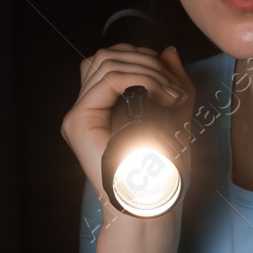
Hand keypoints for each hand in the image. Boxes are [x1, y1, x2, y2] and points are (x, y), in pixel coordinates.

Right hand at [60, 44, 194, 222]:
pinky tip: (164, 98)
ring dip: (148, 71)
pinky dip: (143, 80)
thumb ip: (171, 81)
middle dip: (146, 62)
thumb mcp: (176, 114)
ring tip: (172, 95)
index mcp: (99, 109)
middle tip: (174, 88)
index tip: (171, 81)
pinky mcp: (78, 122)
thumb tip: (167, 50)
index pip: (109, 61)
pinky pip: (109, 80)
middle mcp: (84, 110)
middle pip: (105, 56)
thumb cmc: (165, 170)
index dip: (141, 58)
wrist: (155, 203)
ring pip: (106, 62)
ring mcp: (77, 116)